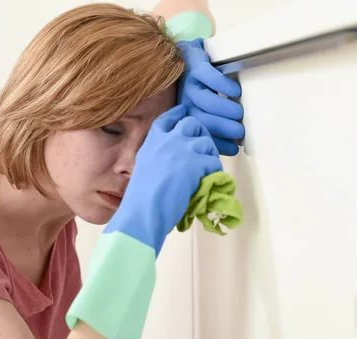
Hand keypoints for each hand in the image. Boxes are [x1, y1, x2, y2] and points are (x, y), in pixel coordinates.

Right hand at [105, 105, 221, 255]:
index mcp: (152, 142)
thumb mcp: (144, 169)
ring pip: (205, 141)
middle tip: (203, 148)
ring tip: (207, 169)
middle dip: (200, 132)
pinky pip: (213, 161)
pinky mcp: (196, 163)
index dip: (177, 113)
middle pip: (191, 123)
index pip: (166, 119)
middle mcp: (167, 141)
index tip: (184, 110)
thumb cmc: (141, 199)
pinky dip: (214, 171)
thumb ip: (158, 158)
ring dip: (209, 154)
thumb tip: (175, 162)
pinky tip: (208, 180)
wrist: (144, 211)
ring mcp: (182, 150)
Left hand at [178, 38, 244, 155]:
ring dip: (225, 109)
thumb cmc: (202, 87)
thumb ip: (215, 123)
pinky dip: (223, 86)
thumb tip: (234, 143)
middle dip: (223, 128)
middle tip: (240, 131)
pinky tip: (235, 91)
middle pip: (203, 120)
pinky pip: (210, 78)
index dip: (218, 143)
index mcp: (187, 116)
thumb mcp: (203, 108)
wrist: (187, 56)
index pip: (202, 134)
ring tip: (239, 113)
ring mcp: (190, 84)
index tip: (234, 149)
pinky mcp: (196, 67)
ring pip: (206, 101)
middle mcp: (185, 102)